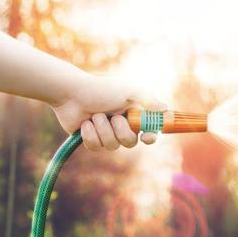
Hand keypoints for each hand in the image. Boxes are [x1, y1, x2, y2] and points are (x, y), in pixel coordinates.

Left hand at [52, 74, 166, 150]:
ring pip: (112, 145)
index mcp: (133, 113)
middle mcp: (122, 124)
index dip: (150, 137)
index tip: (145, 136)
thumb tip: (166, 108)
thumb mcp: (129, 91)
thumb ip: (148, 100)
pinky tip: (85, 123)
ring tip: (95, 115)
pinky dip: (90, 135)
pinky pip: (96, 147)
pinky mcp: (91, 139)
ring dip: (103, 130)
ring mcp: (106, 132)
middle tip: (114, 117)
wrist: (71, 93)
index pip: (149, 131)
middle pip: (130, 142)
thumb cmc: (101, 89)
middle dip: (121, 131)